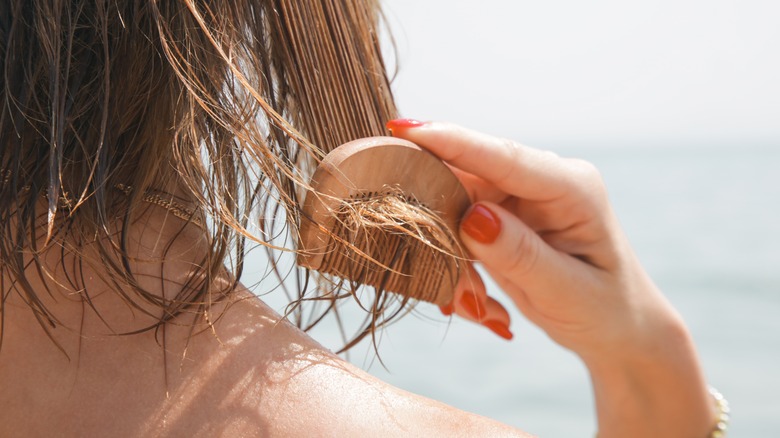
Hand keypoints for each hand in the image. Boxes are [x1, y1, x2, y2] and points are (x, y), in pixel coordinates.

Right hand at [388, 119, 675, 357]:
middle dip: (442, 226)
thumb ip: (520, 254)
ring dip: (451, 256)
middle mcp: (542, 181)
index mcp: (571, 187)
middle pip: (467, 176)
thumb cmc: (604, 310)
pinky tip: (476, 299)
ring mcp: (519, 195)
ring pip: (454, 204)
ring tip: (476, 306)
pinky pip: (458, 224)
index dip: (451, 141)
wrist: (615, 326)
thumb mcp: (566, 293)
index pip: (503, 157)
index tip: (402, 128)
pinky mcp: (501, 213)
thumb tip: (473, 216)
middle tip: (453, 291)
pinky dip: (457, 263)